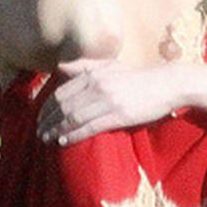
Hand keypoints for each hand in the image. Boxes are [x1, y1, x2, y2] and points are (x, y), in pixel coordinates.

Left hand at [37, 61, 182, 145]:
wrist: (167, 84)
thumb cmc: (139, 77)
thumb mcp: (111, 66)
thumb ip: (86, 67)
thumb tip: (61, 67)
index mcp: (94, 75)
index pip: (62, 92)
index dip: (46, 107)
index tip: (40, 117)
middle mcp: (97, 86)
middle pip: (63, 105)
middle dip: (47, 120)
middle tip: (38, 131)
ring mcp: (108, 101)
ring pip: (73, 117)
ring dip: (56, 129)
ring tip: (46, 139)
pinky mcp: (119, 115)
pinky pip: (90, 127)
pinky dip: (73, 134)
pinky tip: (63, 140)